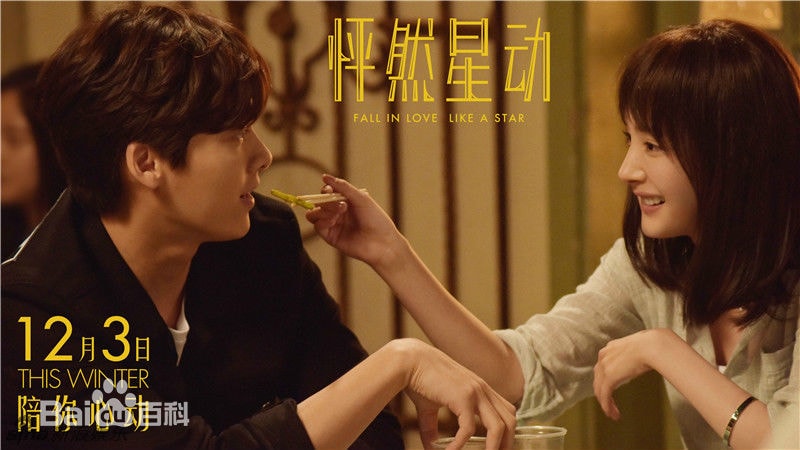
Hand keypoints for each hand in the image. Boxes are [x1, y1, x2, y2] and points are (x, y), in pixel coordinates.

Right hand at [306, 174, 404, 266]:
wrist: (382, 242)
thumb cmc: (375, 219)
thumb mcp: (360, 198)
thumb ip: (342, 186)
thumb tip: (324, 176)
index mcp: (346, 202)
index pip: (327, 193)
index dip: (325, 190)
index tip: (329, 190)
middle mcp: (338, 213)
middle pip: (318, 203)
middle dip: (326, 201)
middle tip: (342, 206)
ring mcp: (333, 225)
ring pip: (314, 214)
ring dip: (322, 210)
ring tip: (339, 213)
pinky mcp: (330, 237)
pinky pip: (318, 226)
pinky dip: (323, 221)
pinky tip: (333, 221)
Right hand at [393, 339, 516, 449]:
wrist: (408, 361)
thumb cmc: (418, 379)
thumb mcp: (430, 406)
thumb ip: (433, 426)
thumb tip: (431, 447)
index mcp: (479, 389)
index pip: (506, 411)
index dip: (508, 431)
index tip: (500, 448)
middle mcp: (482, 389)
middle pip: (510, 420)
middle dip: (507, 442)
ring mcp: (475, 392)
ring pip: (498, 426)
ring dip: (494, 447)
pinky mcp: (462, 396)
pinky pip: (468, 428)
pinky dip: (460, 444)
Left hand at [593, 329, 673, 419]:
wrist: (652, 345)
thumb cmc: (653, 345)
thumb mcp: (639, 348)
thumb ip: (635, 354)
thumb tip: (646, 357)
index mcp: (610, 348)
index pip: (602, 368)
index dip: (605, 381)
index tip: (610, 391)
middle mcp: (603, 356)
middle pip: (598, 380)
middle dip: (603, 394)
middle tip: (610, 406)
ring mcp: (605, 367)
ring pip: (600, 390)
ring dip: (605, 404)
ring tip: (613, 414)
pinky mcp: (609, 377)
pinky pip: (605, 395)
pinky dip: (607, 406)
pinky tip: (612, 414)